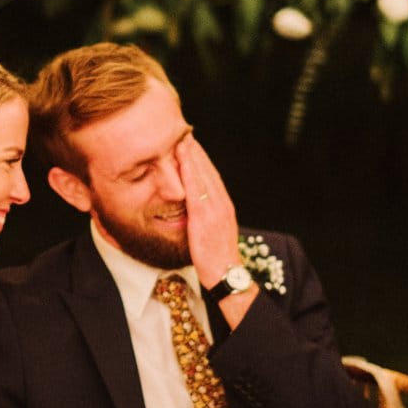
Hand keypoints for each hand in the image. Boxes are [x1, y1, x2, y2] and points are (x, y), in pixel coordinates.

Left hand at [175, 134, 239, 283]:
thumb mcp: (213, 234)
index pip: (212, 176)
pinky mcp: (205, 216)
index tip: (191, 144)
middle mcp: (222, 203)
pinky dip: (189, 170)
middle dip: (196, 151)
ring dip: (192, 155)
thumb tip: (194, 210)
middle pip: (208, 171)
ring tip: (182, 138)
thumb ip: (206, 219)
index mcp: (224, 206)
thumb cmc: (217, 259)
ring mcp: (215, 209)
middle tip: (185, 132)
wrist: (226, 275)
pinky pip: (196, 187)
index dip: (201, 159)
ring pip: (203, 174)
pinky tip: (181, 157)